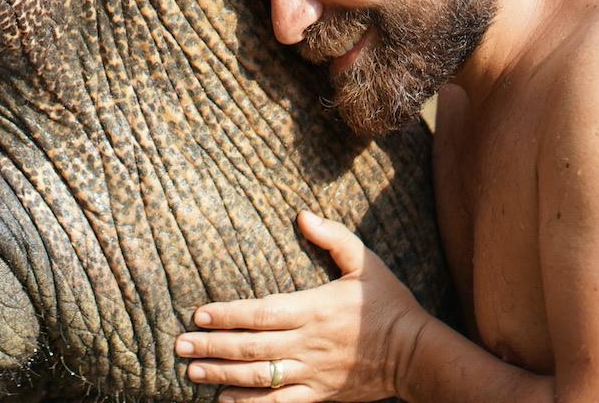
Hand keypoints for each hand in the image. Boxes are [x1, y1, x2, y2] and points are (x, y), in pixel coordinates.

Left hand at [176, 212, 430, 401]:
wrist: (418, 354)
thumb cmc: (389, 304)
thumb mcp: (366, 262)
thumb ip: (333, 237)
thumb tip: (302, 214)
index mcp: (313, 309)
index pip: (260, 312)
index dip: (227, 314)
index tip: (198, 313)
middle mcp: (307, 342)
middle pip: (250, 346)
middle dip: (212, 345)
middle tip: (180, 344)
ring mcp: (312, 371)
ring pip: (259, 376)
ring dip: (222, 375)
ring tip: (192, 372)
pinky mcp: (320, 394)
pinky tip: (224, 402)